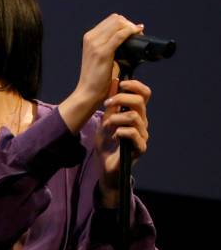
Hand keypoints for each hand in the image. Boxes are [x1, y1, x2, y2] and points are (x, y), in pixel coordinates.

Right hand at [74, 13, 144, 109]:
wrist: (88, 94)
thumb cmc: (96, 80)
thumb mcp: (101, 58)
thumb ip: (110, 47)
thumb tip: (126, 40)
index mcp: (89, 38)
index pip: (111, 20)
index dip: (125, 23)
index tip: (133, 32)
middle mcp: (90, 38)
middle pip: (115, 19)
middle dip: (129, 24)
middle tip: (138, 34)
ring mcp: (95, 44)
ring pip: (118, 24)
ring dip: (131, 27)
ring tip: (138, 35)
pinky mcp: (102, 53)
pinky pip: (120, 35)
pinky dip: (130, 32)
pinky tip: (137, 34)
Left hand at [95, 76, 150, 203]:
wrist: (106, 167)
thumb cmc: (107, 145)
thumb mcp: (105, 121)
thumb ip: (111, 105)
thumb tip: (114, 82)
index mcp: (136, 114)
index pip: (144, 94)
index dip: (135, 85)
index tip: (120, 84)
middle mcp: (143, 123)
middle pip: (140, 101)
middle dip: (121, 98)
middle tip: (107, 103)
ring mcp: (143, 136)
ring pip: (135, 117)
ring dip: (117, 118)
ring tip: (107, 125)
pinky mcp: (140, 148)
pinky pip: (133, 133)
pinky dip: (121, 131)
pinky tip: (114, 135)